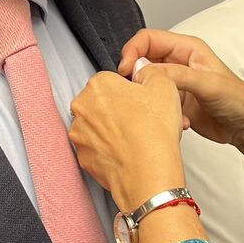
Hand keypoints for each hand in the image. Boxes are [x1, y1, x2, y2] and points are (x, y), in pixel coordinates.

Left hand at [70, 70, 186, 212]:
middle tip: (140, 120)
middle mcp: (82, 108)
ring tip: (136, 139)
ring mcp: (79, 135)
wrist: (148, 172)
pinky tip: (127, 153)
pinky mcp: (83, 158)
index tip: (140, 101)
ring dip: (112, 131)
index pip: (111, 80)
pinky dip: (109, 151)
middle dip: (117, 110)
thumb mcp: (163, 84)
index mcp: (98, 85)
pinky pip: (97, 149)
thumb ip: (148, 70)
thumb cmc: (154, 131)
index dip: (129, 91)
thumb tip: (141, 70)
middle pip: (100, 103)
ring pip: (97, 127)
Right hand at [117, 30, 243, 146]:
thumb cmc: (238, 100)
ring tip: (160, 108)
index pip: (149, 39)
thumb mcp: (208, 84)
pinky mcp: (173, 101)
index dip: (133, 50)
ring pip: (146, 83)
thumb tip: (144, 70)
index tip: (126, 70)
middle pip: (142, 60)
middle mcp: (178, 62)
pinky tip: (177, 121)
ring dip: (149, 97)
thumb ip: (176, 75)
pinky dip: (159, 112)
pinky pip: (154, 102)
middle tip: (137, 92)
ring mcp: (175, 82)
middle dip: (136, 76)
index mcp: (187, 49)